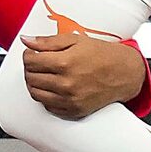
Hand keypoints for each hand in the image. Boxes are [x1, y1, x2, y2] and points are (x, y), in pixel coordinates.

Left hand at [21, 19, 148, 119]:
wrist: (124, 73)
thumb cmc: (102, 55)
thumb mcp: (75, 40)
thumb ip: (48, 41)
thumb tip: (26, 40)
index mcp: (65, 63)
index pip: (30, 61)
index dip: (28, 55)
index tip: (32, 53)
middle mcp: (66, 83)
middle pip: (30, 78)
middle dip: (30, 68)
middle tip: (37, 63)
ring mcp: (70, 99)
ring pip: (36, 94)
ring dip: (35, 83)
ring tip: (43, 75)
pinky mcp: (74, 111)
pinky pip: (48, 106)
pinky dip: (46, 97)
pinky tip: (53, 87)